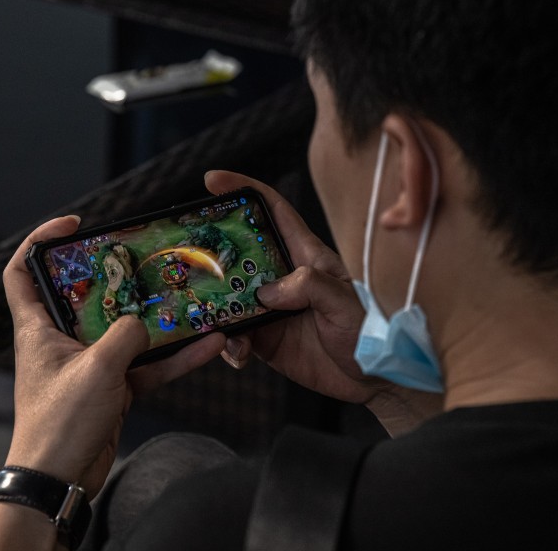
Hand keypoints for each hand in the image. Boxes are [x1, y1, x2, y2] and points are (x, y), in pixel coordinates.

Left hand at [2, 216, 226, 497]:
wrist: (60, 480)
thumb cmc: (60, 423)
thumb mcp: (96, 369)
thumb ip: (124, 336)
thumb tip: (143, 322)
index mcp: (38, 329)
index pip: (21, 272)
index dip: (39, 242)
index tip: (73, 225)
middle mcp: (62, 340)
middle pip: (88, 295)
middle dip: (120, 276)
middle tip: (148, 259)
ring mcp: (89, 364)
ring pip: (126, 330)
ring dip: (158, 319)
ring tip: (190, 299)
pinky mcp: (112, 388)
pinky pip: (147, 364)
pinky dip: (174, 358)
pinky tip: (206, 347)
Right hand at [204, 171, 442, 433]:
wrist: (373, 378)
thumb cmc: (370, 333)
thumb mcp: (344, 302)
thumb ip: (309, 287)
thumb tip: (266, 291)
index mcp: (306, 256)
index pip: (273, 211)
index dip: (244, 190)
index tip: (211, 180)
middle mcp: (284, 277)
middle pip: (239, 252)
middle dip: (210, 251)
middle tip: (184, 257)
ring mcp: (272, 308)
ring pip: (229, 296)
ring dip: (213, 307)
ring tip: (208, 319)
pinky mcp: (266, 339)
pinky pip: (235, 336)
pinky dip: (230, 346)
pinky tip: (238, 356)